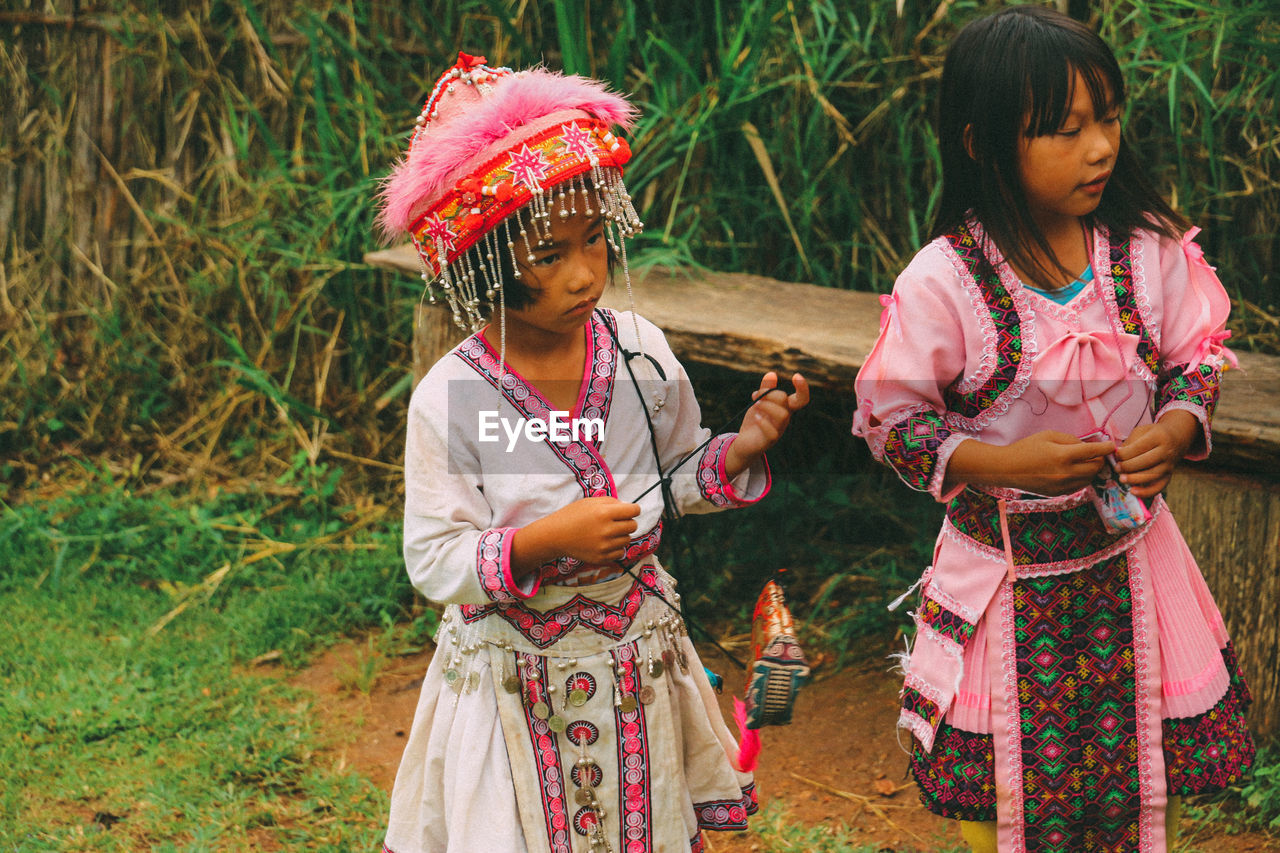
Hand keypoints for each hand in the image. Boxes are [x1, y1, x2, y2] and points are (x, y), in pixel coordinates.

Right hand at [512, 497, 640, 570]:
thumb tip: (629, 508)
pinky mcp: (601, 558)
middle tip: (616, 521)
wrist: (555, 536)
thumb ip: (611, 502)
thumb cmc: (572, 515)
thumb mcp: (590, 502)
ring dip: (621, 535)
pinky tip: (605, 542)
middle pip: (633, 526)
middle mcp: (606, 530)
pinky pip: (620, 552)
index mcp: (604, 513)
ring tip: (607, 532)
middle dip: (627, 521)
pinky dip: (616, 547)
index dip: (633, 509)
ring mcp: (604, 546)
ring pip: (627, 539)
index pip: (634, 511)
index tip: (629, 510)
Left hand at [725, 372, 809, 477]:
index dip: (803, 388)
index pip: (801, 399)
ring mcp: (778, 430)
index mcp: (785, 408)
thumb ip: (765, 389)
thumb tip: (772, 373)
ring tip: (755, 405)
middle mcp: (784, 419)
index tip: (796, 375)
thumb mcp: (758, 402)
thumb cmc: (755, 421)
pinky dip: (764, 422)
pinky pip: (773, 432)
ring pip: (783, 415)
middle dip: (770, 394)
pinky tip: (756, 417)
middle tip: (755, 396)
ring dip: (767, 406)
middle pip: (785, 402)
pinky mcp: (769, 441)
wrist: (744, 442)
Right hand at [947, 430, 1114, 495]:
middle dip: (1100, 460)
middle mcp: (1066, 473)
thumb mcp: (1048, 435)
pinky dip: (1081, 478)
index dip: (1107, 448)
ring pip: (1090, 479)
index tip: (1111, 445)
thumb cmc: (1026, 448)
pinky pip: (1079, 486)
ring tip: (1085, 462)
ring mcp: (1063, 485)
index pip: (1094, 452)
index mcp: (1064, 455)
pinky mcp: (1059, 493)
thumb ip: (1071, 439)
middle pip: (1096, 468)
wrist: (1007, 469)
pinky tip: (1073, 471)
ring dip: (1091, 470)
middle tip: (1097, 454)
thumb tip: (1088, 446)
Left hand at [1115, 410, 1197, 498]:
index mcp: (1158, 437)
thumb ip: (1129, 443)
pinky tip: (1133, 491)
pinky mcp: (1169, 476)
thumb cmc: (1153, 434)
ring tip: (1122, 479)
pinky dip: (1146, 492)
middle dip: (1127, 466)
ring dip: (1134, 479)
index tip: (1116, 455)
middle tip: (1117, 468)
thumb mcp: (1141, 432)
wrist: (1176, 438)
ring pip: (1152, 475)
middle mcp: (1166, 452)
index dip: (1124, 453)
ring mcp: (1169, 465)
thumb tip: (1117, 457)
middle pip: (1145, 462)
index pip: (1139, 448)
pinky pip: (1158, 487)